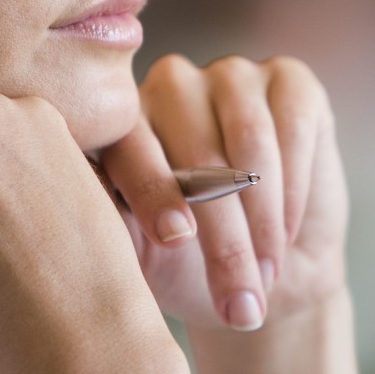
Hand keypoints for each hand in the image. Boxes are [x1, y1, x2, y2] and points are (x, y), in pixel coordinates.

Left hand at [100, 55, 349, 332]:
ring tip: (265, 275)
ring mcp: (230, 74)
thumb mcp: (143, 257)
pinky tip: (289, 231)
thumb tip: (78, 212)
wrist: (266, 274)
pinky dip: (296, 187)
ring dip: (263, 217)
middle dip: (222, 234)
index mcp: (123, 122)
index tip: (176, 238)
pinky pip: (294, 126)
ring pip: (250, 140)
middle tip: (237, 299)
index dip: (154, 190)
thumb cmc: (190, 268)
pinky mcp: (288, 78)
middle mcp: (171, 85)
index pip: (131, 145)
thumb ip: (112, 225)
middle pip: (198, 152)